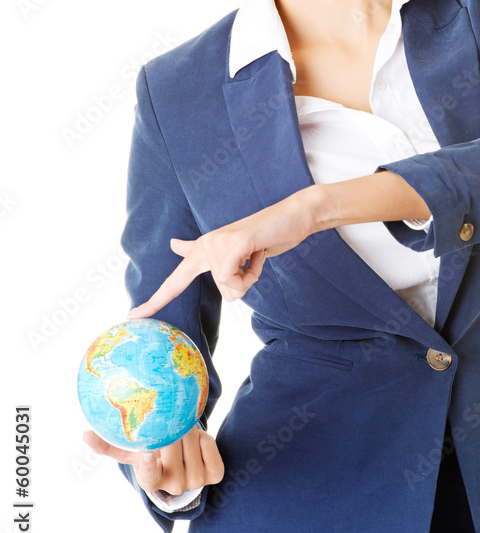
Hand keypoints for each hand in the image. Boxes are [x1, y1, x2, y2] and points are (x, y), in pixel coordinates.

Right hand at [83, 423, 224, 495]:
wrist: (182, 464)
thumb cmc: (151, 453)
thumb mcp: (131, 451)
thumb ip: (109, 445)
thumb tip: (85, 434)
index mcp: (150, 481)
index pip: (149, 475)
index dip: (149, 464)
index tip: (148, 452)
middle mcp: (174, 486)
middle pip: (173, 447)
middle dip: (172, 429)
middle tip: (169, 421)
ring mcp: (196, 482)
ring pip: (193, 445)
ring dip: (189, 432)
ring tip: (181, 432)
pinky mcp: (214, 475)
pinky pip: (210, 447)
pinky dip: (205, 438)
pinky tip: (198, 441)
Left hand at [127, 186, 318, 318]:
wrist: (293, 216)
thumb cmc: (269, 236)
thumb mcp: (239, 252)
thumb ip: (208, 255)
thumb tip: (174, 244)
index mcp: (204, 250)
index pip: (175, 280)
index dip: (155, 300)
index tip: (133, 316)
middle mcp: (205, 246)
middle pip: (223, 290)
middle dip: (244, 280)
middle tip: (256, 255)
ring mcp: (216, 244)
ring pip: (230, 288)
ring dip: (252, 276)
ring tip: (258, 252)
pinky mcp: (230, 245)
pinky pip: (236, 280)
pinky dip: (255, 271)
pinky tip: (259, 250)